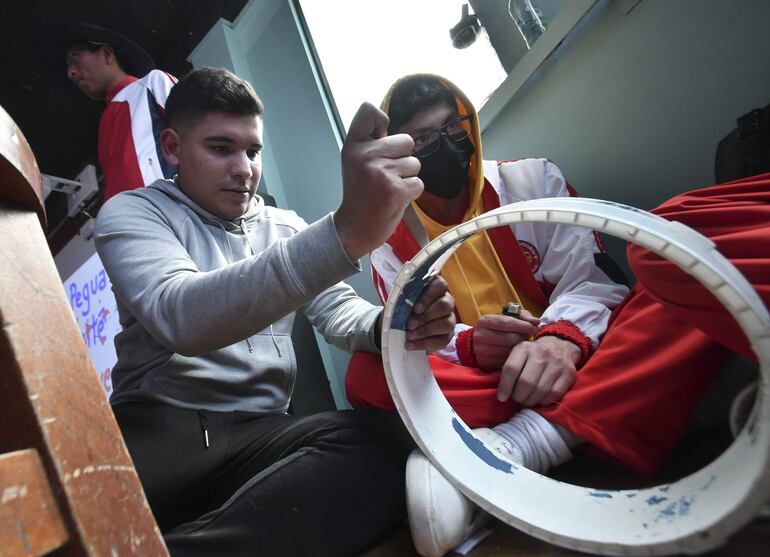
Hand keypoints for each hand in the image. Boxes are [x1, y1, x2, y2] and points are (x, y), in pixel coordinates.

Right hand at [335, 102, 422, 259]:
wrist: (355, 228)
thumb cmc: (360, 193)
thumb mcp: (354, 161)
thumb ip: (369, 141)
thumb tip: (387, 124)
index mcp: (353, 146)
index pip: (369, 110)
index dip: (382, 121)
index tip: (380, 136)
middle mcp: (366, 156)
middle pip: (406, 140)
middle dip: (402, 158)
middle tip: (385, 175)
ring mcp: (381, 173)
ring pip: (415, 163)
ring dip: (407, 177)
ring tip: (389, 188)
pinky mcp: (396, 191)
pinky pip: (418, 182)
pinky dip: (411, 192)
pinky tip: (394, 199)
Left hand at [400, 275, 455, 351]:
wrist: (399, 325)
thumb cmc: (403, 308)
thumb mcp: (401, 300)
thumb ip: (405, 297)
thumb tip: (402, 301)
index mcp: (436, 287)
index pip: (440, 286)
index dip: (429, 297)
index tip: (415, 308)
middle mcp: (447, 301)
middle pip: (445, 306)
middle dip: (426, 316)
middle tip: (410, 324)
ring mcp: (449, 319)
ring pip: (447, 324)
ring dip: (426, 331)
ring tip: (409, 336)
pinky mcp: (447, 335)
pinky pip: (442, 341)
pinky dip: (425, 343)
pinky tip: (411, 345)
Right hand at [472, 311, 538, 369]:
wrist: (480, 343)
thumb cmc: (499, 328)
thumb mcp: (508, 318)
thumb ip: (523, 317)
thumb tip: (536, 322)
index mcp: (484, 321)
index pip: (506, 322)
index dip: (522, 325)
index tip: (533, 328)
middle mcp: (480, 335)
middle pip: (509, 338)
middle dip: (522, 338)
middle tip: (529, 337)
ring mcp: (481, 350)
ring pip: (508, 351)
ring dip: (520, 349)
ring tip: (523, 344)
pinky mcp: (484, 362)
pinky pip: (505, 361)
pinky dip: (514, 358)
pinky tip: (517, 353)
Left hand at [496, 335, 580, 406]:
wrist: (559, 346)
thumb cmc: (532, 356)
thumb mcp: (518, 355)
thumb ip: (509, 370)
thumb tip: (502, 395)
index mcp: (524, 347)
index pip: (511, 369)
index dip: (505, 387)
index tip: (502, 398)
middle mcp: (541, 353)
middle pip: (526, 382)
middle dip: (519, 396)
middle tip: (517, 398)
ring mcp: (557, 363)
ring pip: (540, 390)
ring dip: (531, 401)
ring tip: (527, 400)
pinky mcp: (569, 374)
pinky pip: (554, 394)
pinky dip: (544, 401)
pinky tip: (539, 399)